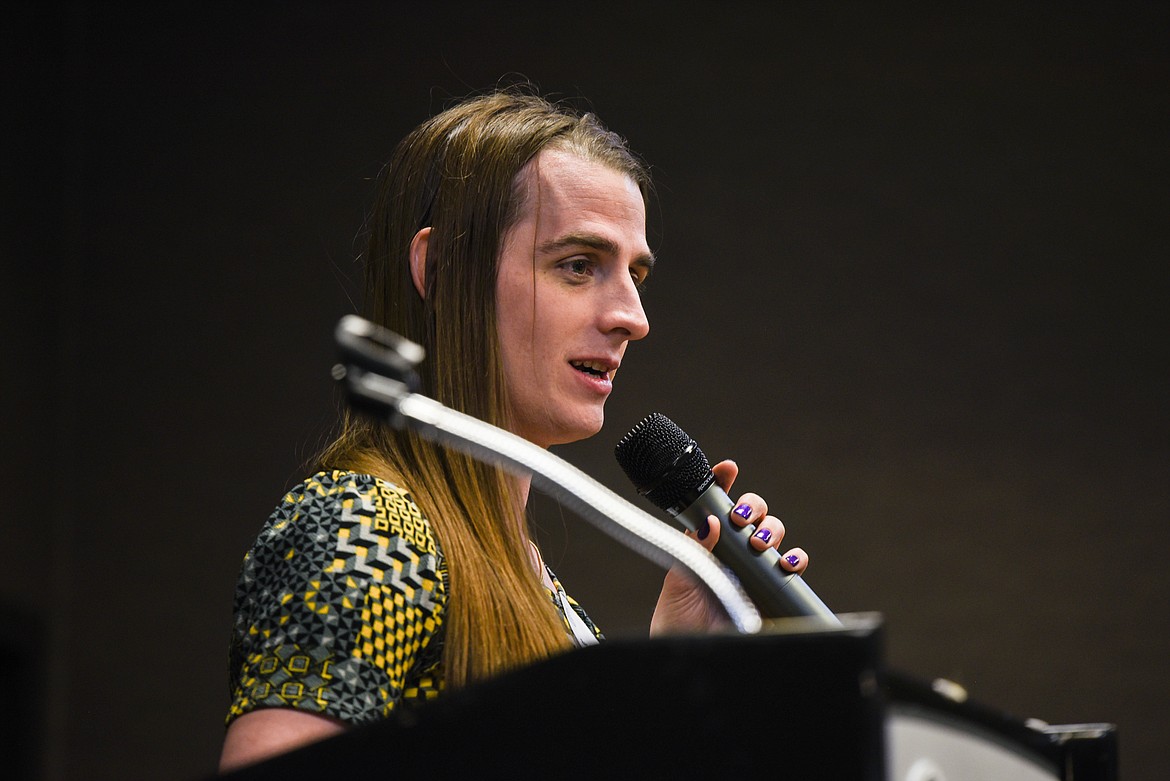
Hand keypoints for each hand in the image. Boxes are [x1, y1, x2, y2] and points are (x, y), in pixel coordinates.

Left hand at [648, 459, 808, 634]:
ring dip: (771, 529)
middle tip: (742, 519)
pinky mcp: (770, 588)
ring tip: (758, 543)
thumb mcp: (679, 579)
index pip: (716, 503)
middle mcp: (731, 550)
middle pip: (752, 513)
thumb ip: (695, 550)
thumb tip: (712, 522)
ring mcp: (752, 567)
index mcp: (704, 540)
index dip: (723, 482)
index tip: (728, 469)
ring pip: (773, 532)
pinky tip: (787, 561)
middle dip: (753, 507)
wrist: (691, 649)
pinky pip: (791, 565)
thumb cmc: (678, 616)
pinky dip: (795, 558)